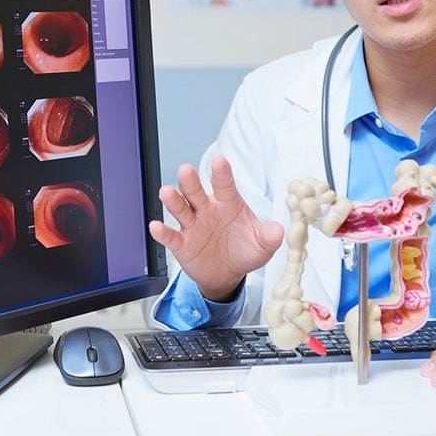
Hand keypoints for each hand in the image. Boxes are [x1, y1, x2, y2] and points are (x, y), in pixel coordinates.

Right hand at [148, 156, 283, 301]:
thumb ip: (269, 236)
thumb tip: (278, 230)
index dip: (221, 173)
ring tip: (166, 192)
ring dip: (173, 201)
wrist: (229, 274)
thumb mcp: (262, 244)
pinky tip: (156, 226)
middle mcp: (207, 210)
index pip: (224, 184)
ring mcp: (193, 226)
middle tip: (185, 170)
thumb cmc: (244, 250)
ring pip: (181, 209)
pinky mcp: (182, 244)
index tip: (219, 162)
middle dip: (190, 181)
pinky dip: (163, 232)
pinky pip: (171, 237)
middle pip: (196, 192)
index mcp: (228, 203)